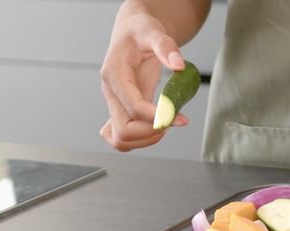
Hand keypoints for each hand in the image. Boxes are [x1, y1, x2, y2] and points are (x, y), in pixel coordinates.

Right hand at [100, 10, 187, 151]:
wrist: (131, 33)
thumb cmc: (140, 32)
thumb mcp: (153, 30)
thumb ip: (166, 46)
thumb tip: (178, 65)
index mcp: (114, 74)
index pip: (133, 107)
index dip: (157, 117)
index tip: (179, 117)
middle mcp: (110, 93)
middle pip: (123, 131)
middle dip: (152, 132)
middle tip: (174, 119)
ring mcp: (113, 104)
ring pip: (120, 140)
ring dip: (147, 139)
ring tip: (167, 122)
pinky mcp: (119, 111)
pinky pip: (122, 138)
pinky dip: (139, 140)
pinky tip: (156, 126)